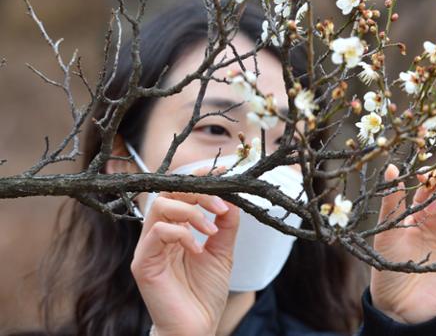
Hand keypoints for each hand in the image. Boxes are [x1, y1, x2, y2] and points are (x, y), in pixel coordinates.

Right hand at [130, 166, 239, 335]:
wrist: (196, 327)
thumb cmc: (204, 293)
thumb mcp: (222, 251)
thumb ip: (226, 224)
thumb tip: (232, 197)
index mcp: (176, 229)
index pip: (180, 194)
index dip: (197, 179)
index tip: (221, 174)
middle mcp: (159, 234)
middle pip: (168, 194)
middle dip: (196, 193)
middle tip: (220, 205)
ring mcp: (149, 247)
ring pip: (160, 207)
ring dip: (191, 212)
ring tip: (211, 229)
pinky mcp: (143, 263)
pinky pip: (157, 233)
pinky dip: (181, 234)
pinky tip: (198, 249)